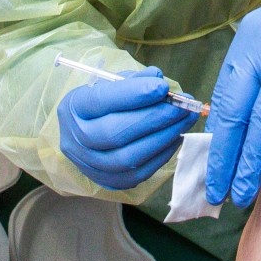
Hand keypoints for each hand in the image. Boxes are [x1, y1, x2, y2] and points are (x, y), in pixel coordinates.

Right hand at [58, 67, 196, 190]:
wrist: (84, 133)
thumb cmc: (103, 102)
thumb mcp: (112, 83)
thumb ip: (133, 80)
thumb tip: (156, 78)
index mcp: (74, 107)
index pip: (102, 100)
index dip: (134, 94)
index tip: (162, 87)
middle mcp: (76, 139)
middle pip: (115, 133)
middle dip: (155, 118)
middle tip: (183, 105)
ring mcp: (90, 164)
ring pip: (128, 157)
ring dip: (164, 137)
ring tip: (185, 119)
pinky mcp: (108, 181)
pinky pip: (138, 173)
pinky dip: (161, 154)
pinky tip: (176, 136)